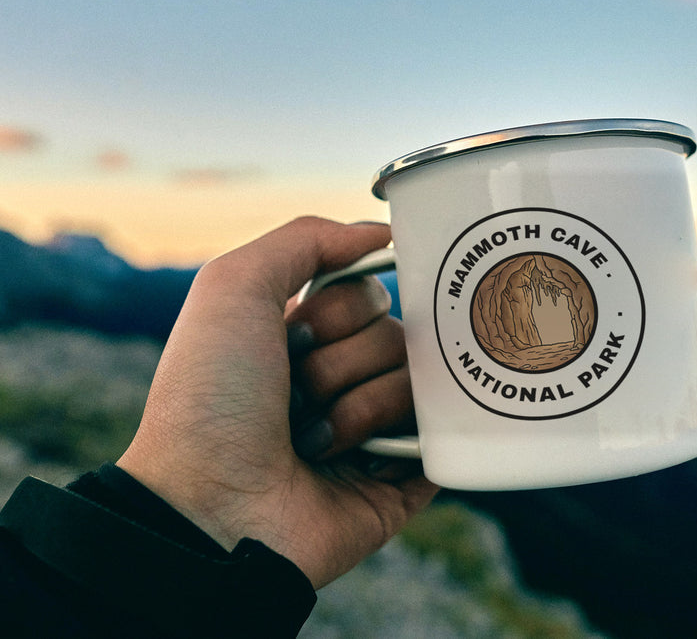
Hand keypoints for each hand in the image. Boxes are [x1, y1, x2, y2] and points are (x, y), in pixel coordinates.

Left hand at [117, 217, 437, 587]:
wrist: (210, 509)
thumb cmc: (210, 398)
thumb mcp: (233, 285)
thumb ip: (307, 237)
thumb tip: (385, 231)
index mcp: (309, 337)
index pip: (371, 293)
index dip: (340, 309)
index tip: (293, 334)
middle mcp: (344, 378)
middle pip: (400, 332)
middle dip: (344, 360)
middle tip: (297, 394)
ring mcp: (376, 430)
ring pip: (421, 381)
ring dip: (358, 407)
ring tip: (312, 441)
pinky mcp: (403, 478)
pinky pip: (442, 436)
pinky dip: (398, 442)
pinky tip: (359, 461)